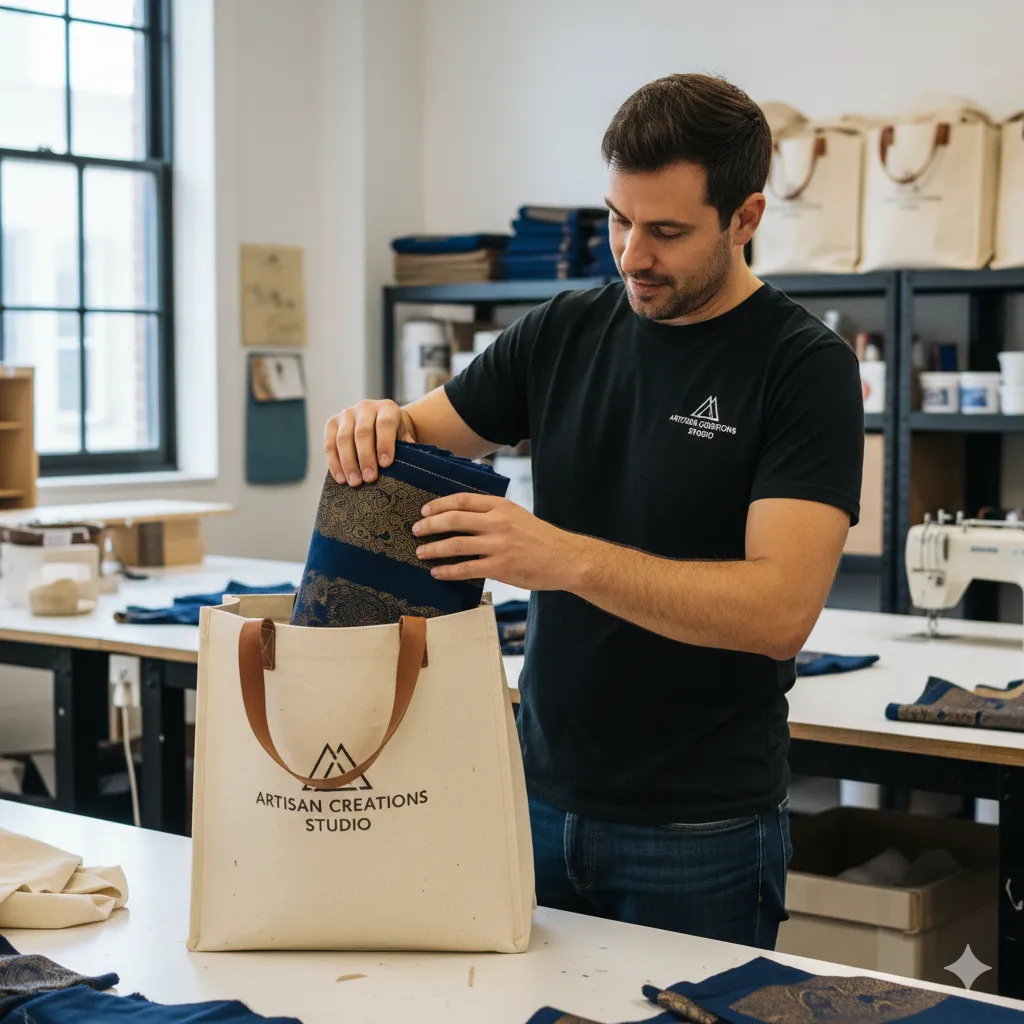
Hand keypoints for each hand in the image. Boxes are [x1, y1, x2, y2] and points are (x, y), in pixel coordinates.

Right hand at [324, 400, 415, 485]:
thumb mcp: (404, 438)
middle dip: (366, 457)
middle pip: (362, 432)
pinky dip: (334, 463)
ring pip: (343, 438)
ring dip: (348, 463)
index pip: (385, 423)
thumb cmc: (395, 436)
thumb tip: (410, 469)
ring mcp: (346, 414)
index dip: (385, 444)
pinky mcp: (332, 424)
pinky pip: (329, 444)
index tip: (385, 464)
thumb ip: (408, 449)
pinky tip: (341, 478)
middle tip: (370, 478)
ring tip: (355, 482)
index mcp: (387, 408)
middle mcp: (365, 407)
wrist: (379, 423)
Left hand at [411, 493, 585, 591]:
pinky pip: (466, 568)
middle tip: (416, 531)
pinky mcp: (500, 566)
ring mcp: (498, 545)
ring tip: (421, 552)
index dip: (439, 505)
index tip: (425, 511)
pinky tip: (438, 572)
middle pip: (454, 519)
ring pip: (456, 544)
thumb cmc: (541, 538)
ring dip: (433, 548)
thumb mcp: (518, 516)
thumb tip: (464, 518)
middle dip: (429, 526)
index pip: (462, 500)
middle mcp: (498, 522)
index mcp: (501, 506)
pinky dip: (448, 570)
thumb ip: (494, 514)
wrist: (565, 558)